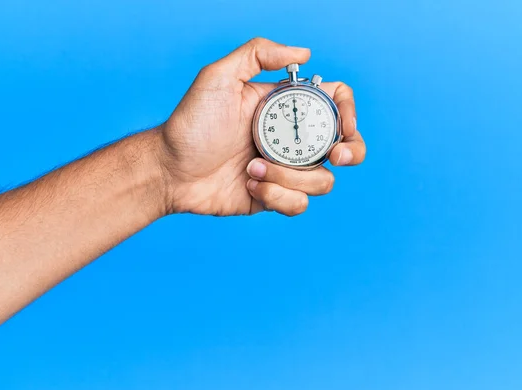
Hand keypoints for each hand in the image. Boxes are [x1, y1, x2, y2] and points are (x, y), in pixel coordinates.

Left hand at [158, 38, 365, 215]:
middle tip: (335, 155)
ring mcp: (284, 170)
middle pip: (345, 146)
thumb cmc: (190, 123)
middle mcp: (290, 139)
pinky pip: (298, 204)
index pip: (335, 104)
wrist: (170, 170)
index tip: (343, 125)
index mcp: (285, 109)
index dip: (349, 112)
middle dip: (352, 151)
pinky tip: (249, 185)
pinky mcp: (274, 197)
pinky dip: (277, 196)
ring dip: (290, 176)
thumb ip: (258, 53)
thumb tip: (305, 53)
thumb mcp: (218, 76)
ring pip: (322, 181)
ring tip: (250, 168)